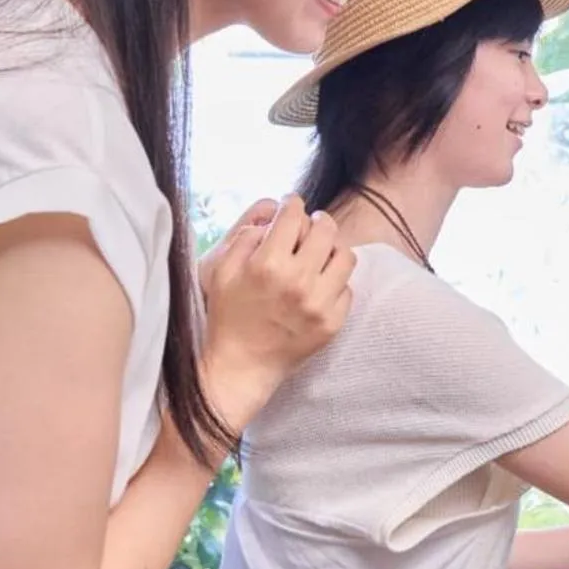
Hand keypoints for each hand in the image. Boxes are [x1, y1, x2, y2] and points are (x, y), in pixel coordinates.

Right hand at [201, 195, 354, 426]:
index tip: (291, 205)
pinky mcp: (333, 323)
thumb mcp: (221, 271)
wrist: (242, 365)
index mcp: (268, 264)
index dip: (292, 203)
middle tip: (312, 223)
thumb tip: (271, 220)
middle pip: (326, 229)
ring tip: (321, 252)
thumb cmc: (228, 316)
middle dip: (318, 220)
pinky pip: (348, 288)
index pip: (293, 215)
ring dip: (333, 248)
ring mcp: (319, 303)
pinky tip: (320, 284)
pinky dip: (335, 281)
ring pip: (345, 256)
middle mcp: (299, 281)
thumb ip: (245, 238)